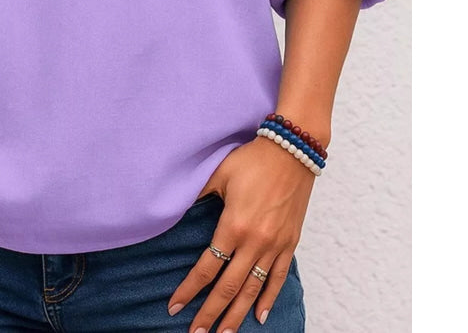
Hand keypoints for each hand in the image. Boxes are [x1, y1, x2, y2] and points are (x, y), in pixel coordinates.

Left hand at [167, 136, 314, 330]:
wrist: (292, 152)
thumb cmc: (252, 159)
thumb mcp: (219, 174)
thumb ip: (199, 194)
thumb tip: (175, 204)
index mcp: (233, 225)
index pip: (207, 267)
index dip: (190, 289)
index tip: (175, 306)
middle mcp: (254, 242)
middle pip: (228, 287)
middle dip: (211, 313)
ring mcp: (274, 245)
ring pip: (253, 289)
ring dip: (237, 315)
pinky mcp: (290, 243)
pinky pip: (278, 277)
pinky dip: (268, 298)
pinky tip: (259, 315)